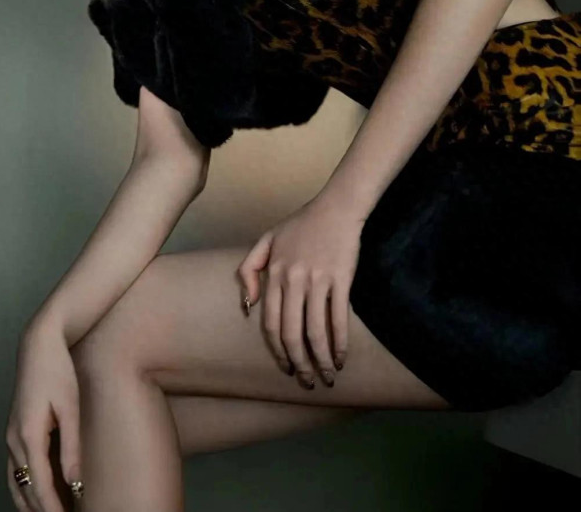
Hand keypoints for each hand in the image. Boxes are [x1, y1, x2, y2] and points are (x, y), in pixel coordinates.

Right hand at [5, 322, 83, 511]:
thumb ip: (71, 447)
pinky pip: (14, 468)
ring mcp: (10, 435)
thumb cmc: (58, 370)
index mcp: (28, 434)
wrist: (39, 344)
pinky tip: (37, 493)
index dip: (52, 507)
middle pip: (25, 488)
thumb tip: (75, 482)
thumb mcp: (70, 407)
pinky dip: (24, 486)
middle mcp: (14, 439)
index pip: (39, 484)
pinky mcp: (13, 430)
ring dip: (30, 502)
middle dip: (42, 509)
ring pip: (16, 482)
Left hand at [237, 198, 365, 388]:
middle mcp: (293, 280)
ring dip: (320, 360)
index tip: (285, 367)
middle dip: (298, 363)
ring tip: (326, 376)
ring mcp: (317, 280)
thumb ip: (250, 269)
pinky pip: (338, 319)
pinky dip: (339, 343)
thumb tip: (247, 305)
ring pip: (315, 331)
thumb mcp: (267, 239)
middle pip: (291, 333)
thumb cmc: (302, 224)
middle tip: (306, 381)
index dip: (277, 351)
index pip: (270, 323)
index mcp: (275, 273)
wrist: (336, 208)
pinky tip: (340, 358)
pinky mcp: (340, 279)